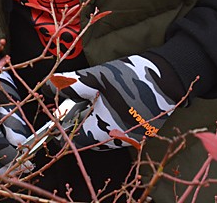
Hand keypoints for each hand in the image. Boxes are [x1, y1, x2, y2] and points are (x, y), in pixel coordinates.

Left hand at [45, 55, 181, 149]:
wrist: (169, 77)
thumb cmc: (131, 77)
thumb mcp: (97, 76)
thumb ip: (70, 84)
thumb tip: (47, 87)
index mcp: (104, 130)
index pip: (72, 139)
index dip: (62, 125)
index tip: (59, 110)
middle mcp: (117, 140)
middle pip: (86, 137)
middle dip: (77, 120)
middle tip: (77, 99)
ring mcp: (130, 138)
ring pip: (101, 133)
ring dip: (92, 119)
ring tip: (95, 97)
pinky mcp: (139, 133)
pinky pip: (115, 130)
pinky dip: (107, 119)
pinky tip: (109, 102)